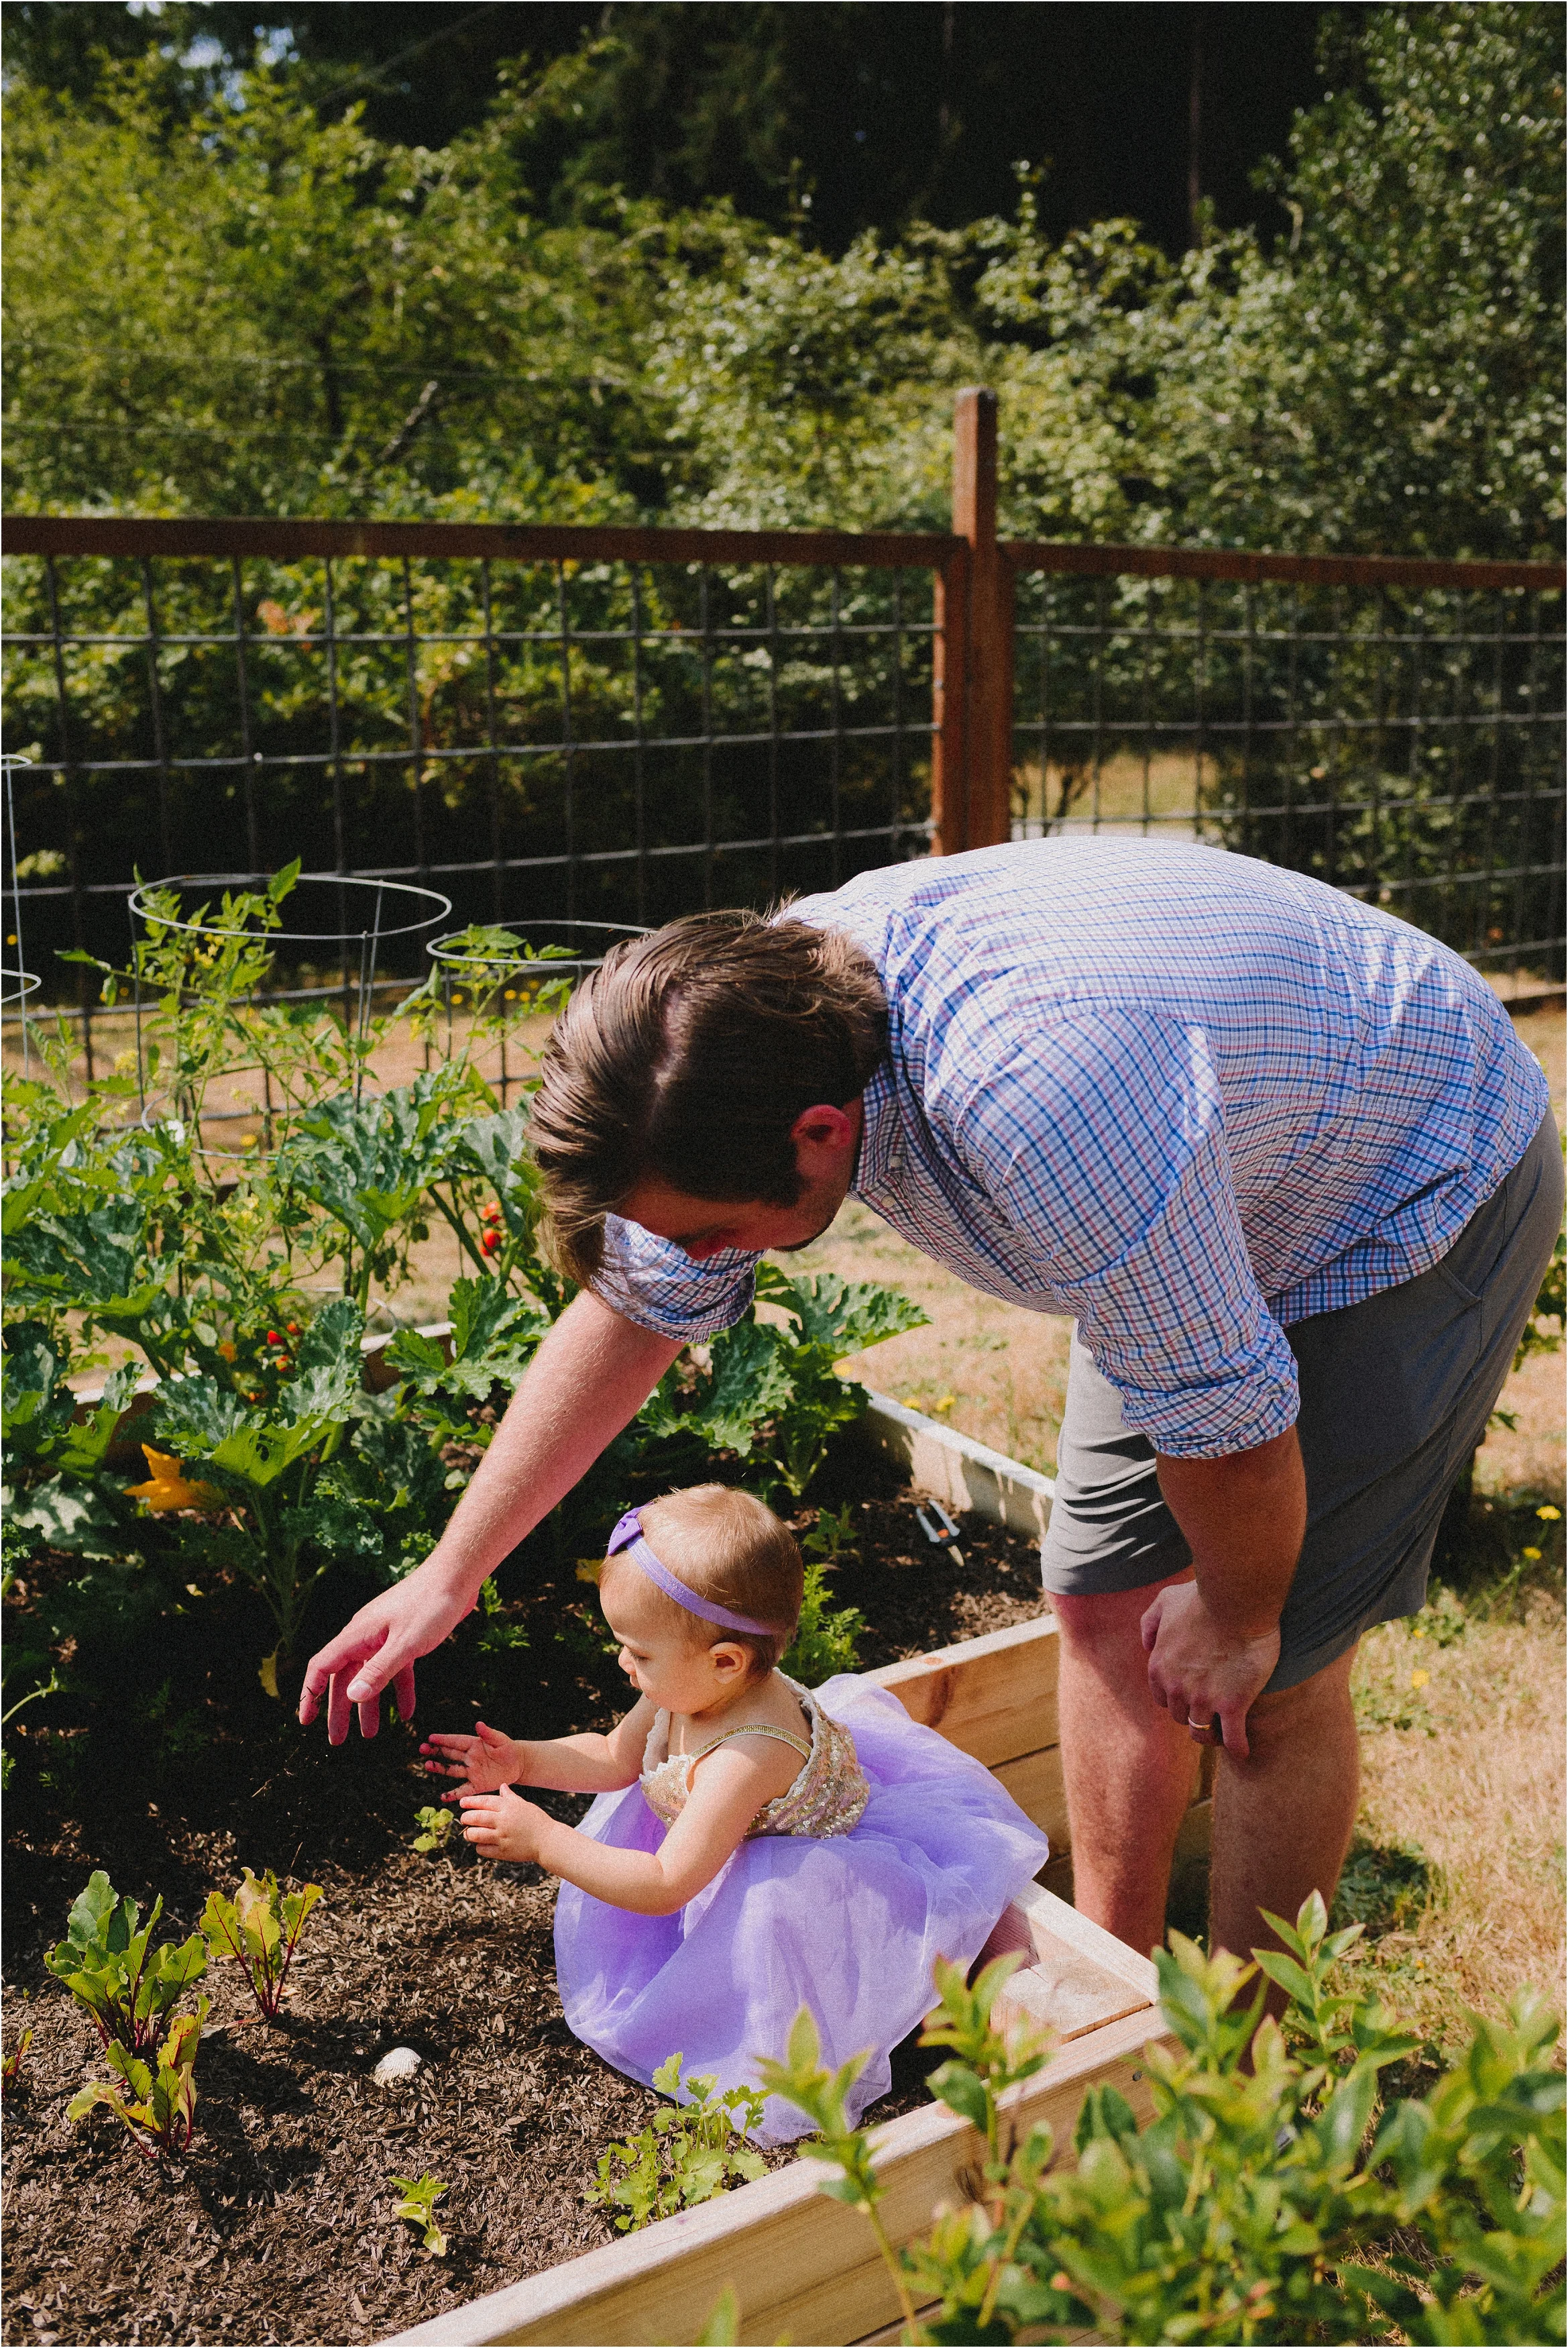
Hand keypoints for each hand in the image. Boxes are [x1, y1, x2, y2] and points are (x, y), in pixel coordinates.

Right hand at [298, 1570, 470, 1743]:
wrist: (457, 1577)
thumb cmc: (431, 1605)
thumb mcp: (405, 1644)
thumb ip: (378, 1671)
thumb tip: (350, 1697)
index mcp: (357, 1635)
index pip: (321, 1667)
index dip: (310, 1694)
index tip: (306, 1721)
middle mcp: (366, 1636)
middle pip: (344, 1678)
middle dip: (339, 1710)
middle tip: (338, 1741)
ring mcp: (385, 1636)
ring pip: (370, 1676)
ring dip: (369, 1705)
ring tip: (370, 1735)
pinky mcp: (406, 1637)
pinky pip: (396, 1669)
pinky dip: (400, 1690)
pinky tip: (407, 1713)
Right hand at [419, 1720, 521, 1796]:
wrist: (518, 1765)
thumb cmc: (508, 1748)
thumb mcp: (500, 1740)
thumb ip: (489, 1733)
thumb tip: (478, 1724)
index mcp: (474, 1744)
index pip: (456, 1741)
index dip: (444, 1739)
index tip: (430, 1737)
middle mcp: (469, 1758)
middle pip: (450, 1754)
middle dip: (436, 1751)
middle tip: (422, 1749)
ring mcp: (472, 1771)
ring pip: (452, 1770)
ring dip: (440, 1768)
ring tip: (428, 1765)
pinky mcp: (477, 1784)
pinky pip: (463, 1790)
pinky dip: (453, 1794)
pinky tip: (443, 1797)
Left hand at [459, 1784, 544, 1862]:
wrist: (547, 1841)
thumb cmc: (536, 1821)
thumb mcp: (524, 1805)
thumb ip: (510, 1797)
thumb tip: (502, 1786)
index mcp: (508, 1807)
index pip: (484, 1801)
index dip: (471, 1802)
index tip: (462, 1803)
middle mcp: (503, 1821)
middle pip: (476, 1817)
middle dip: (466, 1817)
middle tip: (463, 1818)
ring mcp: (502, 1837)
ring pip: (475, 1834)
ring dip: (469, 1833)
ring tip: (468, 1833)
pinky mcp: (502, 1851)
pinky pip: (482, 1849)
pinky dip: (479, 1847)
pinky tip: (481, 1844)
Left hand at [1140, 1581, 1279, 1758]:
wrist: (1235, 1600)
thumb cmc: (1203, 1597)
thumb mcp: (1166, 1601)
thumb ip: (1150, 1622)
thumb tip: (1147, 1645)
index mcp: (1159, 1667)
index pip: (1162, 1699)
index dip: (1177, 1700)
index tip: (1190, 1698)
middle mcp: (1176, 1688)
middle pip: (1181, 1717)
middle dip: (1193, 1715)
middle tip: (1211, 1714)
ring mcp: (1204, 1698)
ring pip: (1202, 1733)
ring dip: (1212, 1735)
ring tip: (1224, 1734)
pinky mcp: (1232, 1704)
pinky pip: (1232, 1738)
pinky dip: (1237, 1747)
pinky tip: (1243, 1751)